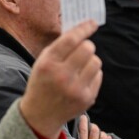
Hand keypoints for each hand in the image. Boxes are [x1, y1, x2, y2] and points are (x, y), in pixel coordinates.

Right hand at [20, 21, 101, 138]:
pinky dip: (92, 74)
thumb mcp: (42, 63)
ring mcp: (76, 89)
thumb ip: (59, 47)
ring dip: (90, 60)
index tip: (92, 23)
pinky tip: (81, 80)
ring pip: (96, 61)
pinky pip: (98, 75)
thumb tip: (81, 30)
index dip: (84, 28)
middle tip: (81, 50)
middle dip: (86, 46)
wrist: (40, 115)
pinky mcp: (87, 98)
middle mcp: (63, 76)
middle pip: (88, 48)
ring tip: (80, 67)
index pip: (71, 40)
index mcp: (49, 64)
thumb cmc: (42, 83)